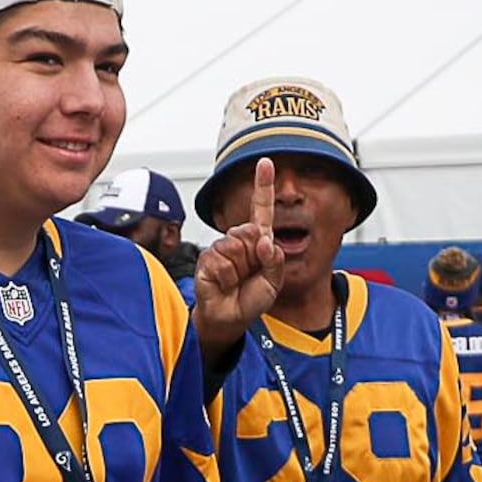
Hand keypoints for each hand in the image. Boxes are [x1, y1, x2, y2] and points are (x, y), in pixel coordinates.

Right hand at [187, 157, 272, 353]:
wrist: (229, 319)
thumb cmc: (250, 299)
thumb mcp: (273, 281)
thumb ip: (274, 260)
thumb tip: (262, 240)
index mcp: (257, 240)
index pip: (260, 209)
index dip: (263, 186)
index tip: (265, 162)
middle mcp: (238, 240)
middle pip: (250, 231)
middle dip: (254, 256)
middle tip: (248, 275)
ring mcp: (221, 249)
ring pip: (235, 246)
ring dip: (240, 269)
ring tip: (235, 281)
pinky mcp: (206, 260)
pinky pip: (221, 262)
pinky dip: (226, 277)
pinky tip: (223, 284)